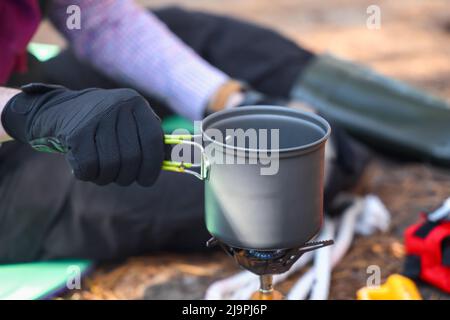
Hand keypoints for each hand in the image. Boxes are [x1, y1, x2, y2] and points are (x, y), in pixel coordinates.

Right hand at [1, 83, 163, 185]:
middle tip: (121, 177)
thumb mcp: (130, 122)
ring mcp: (95, 118)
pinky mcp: (75, 132)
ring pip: (111, 166)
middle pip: (132, 158)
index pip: (154, 141)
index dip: (153, 166)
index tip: (146, 180)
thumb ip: (151, 139)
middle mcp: (118, 106)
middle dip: (128, 176)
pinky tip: (86, 167)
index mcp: (136, 103)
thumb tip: (179, 159)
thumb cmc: (104, 123)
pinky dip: (89, 175)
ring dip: (107, 177)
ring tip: (102, 171)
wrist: (58, 110)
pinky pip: (89, 168)